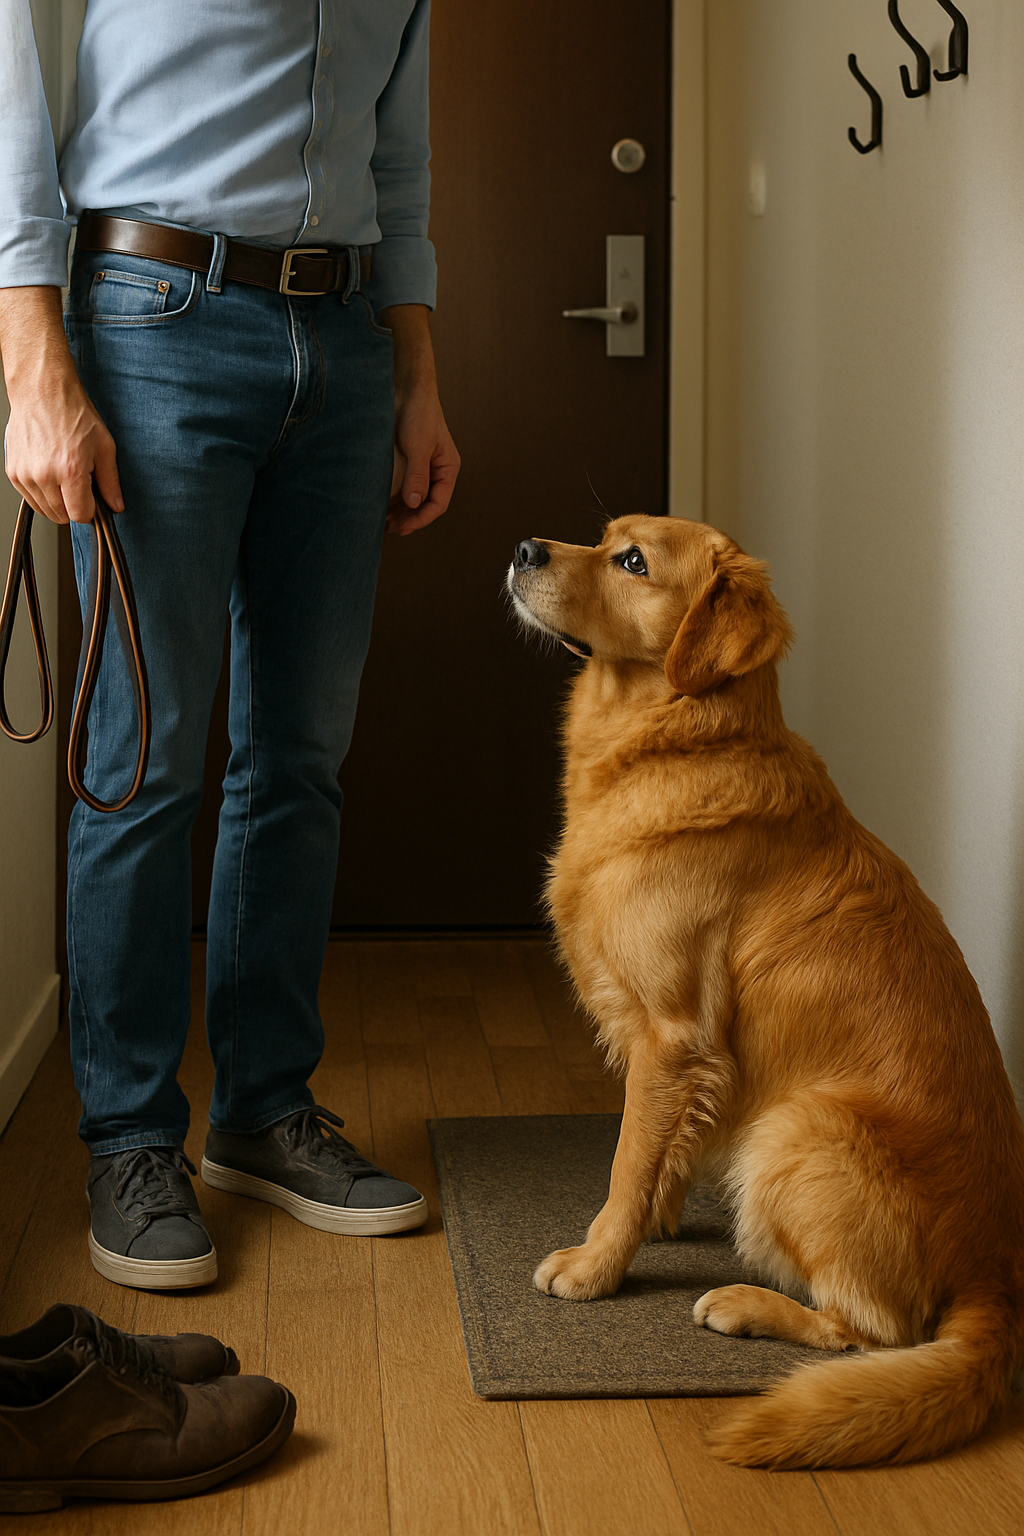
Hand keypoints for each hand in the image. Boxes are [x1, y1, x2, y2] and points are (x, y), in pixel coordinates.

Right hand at [0, 286, 121, 523]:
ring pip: (45, 510)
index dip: (90, 510)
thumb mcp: (104, 446)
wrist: (42, 391)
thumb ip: (110, 481)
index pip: (81, 515)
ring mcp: (25, 475)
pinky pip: (30, 498)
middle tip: (78, 482)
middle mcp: (44, 475)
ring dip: (57, 500)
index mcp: (70, 470)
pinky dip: (41, 493)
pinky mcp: (13, 472)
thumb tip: (116, 505)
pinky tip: (49, 473)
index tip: (91, 499)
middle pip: (62, 516)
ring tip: (62, 474)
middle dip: (73, 504)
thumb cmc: (73, 413)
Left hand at [386, 385, 459, 534]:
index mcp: (447, 469)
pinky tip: (381, 508)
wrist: (406, 390)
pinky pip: (401, 488)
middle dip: (409, 519)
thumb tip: (413, 503)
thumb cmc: (419, 413)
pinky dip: (392, 500)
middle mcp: (435, 472)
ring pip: (412, 499)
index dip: (422, 518)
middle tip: (390, 528)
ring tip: (383, 523)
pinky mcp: (405, 464)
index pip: (439, 503)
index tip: (404, 526)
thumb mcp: (419, 446)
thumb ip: (417, 475)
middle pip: (425, 505)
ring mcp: (420, 469)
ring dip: (400, 513)